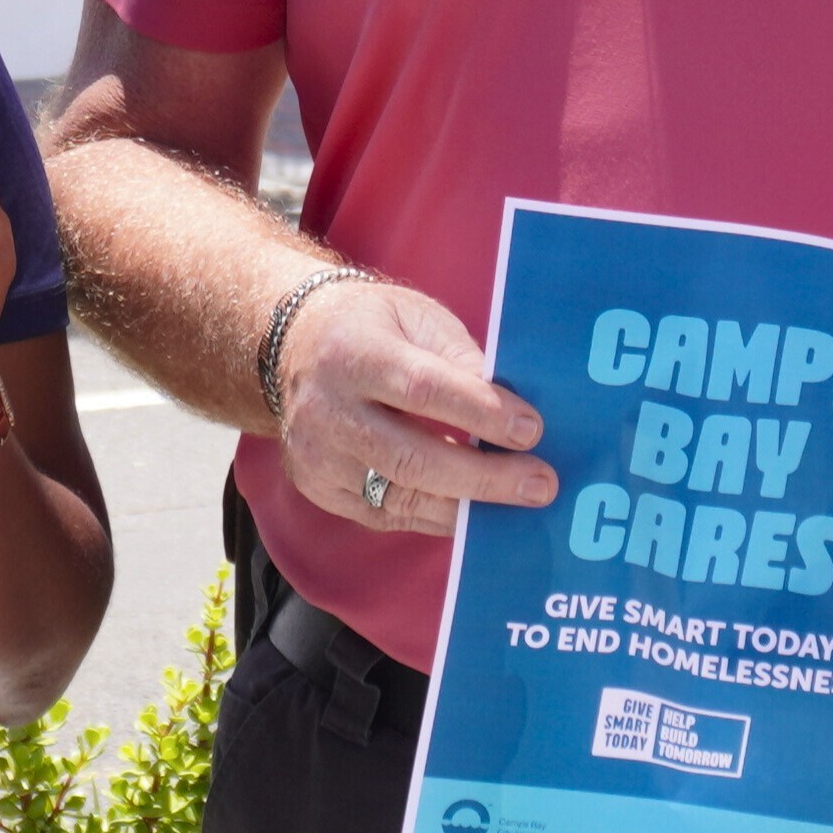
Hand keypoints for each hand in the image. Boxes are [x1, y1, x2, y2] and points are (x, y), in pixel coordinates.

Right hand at [272, 271, 554, 532]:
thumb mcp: (416, 317)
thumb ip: (462, 359)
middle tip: (541, 484)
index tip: (532, 430)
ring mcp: (317, 456)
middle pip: (412, 458)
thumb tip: (514, 410)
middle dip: (484, 477)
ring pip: (401, 497)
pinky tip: (474, 508)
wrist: (290, 345)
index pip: (422, 390)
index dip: (480, 413)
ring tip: (518, 502)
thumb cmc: (371, 326)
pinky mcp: (318, 487)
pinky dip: (437, 515)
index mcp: (352, 353)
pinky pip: (387, 515)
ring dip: (467, 505)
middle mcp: (326, 409)